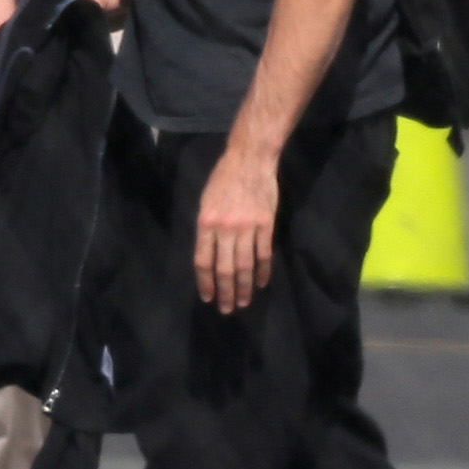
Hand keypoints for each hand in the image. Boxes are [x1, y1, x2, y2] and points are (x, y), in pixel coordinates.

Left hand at [195, 145, 278, 313]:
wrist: (250, 159)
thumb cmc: (223, 179)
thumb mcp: (205, 202)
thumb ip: (206, 229)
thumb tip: (209, 256)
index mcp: (206, 223)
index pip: (203, 261)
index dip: (205, 282)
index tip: (207, 297)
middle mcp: (225, 228)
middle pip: (224, 268)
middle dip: (225, 292)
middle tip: (226, 309)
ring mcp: (247, 227)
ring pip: (244, 265)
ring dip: (243, 287)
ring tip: (242, 302)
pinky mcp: (265, 225)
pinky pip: (263, 254)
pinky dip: (262, 271)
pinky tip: (260, 283)